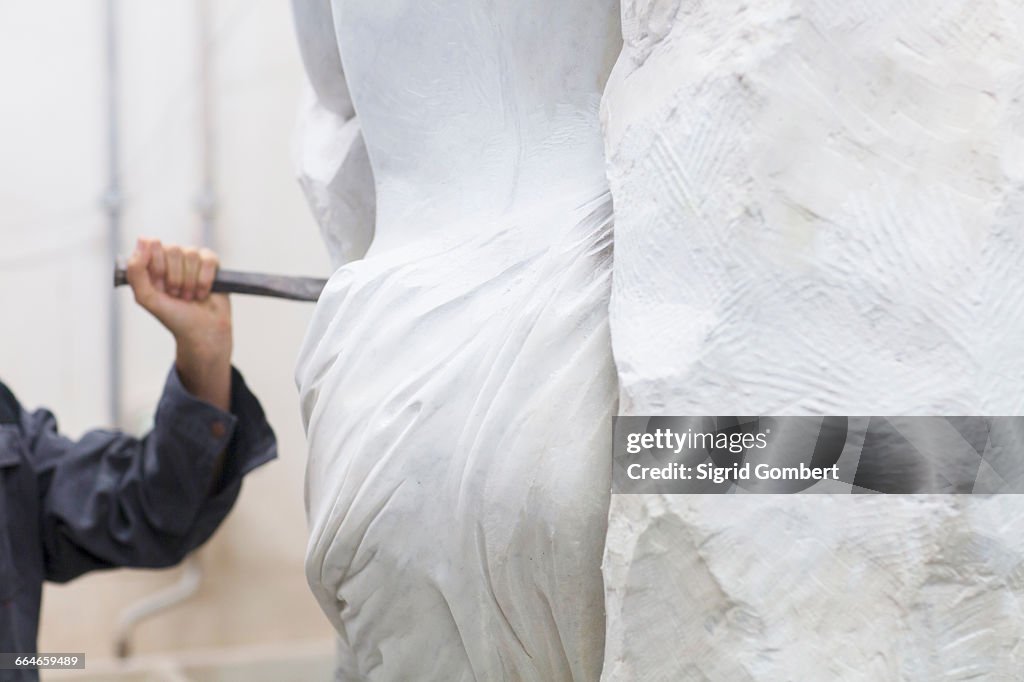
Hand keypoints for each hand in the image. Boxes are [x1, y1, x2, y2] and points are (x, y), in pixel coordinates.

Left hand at [126, 238, 231, 410]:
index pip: (153, 245)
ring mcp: (193, 259)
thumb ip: (136, 269)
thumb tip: (143, 238)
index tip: (160, 287)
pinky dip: (205, 279)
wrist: (201, 332)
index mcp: (153, 263)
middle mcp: (172, 258)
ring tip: (189, 296)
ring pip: (191, 254)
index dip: (158, 268)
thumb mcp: (146, 297)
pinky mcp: (212, 263)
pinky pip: (208, 259)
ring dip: (190, 281)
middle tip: (176, 295)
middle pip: (173, 249)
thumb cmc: (173, 317)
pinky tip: (203, 292)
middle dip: (175, 277)